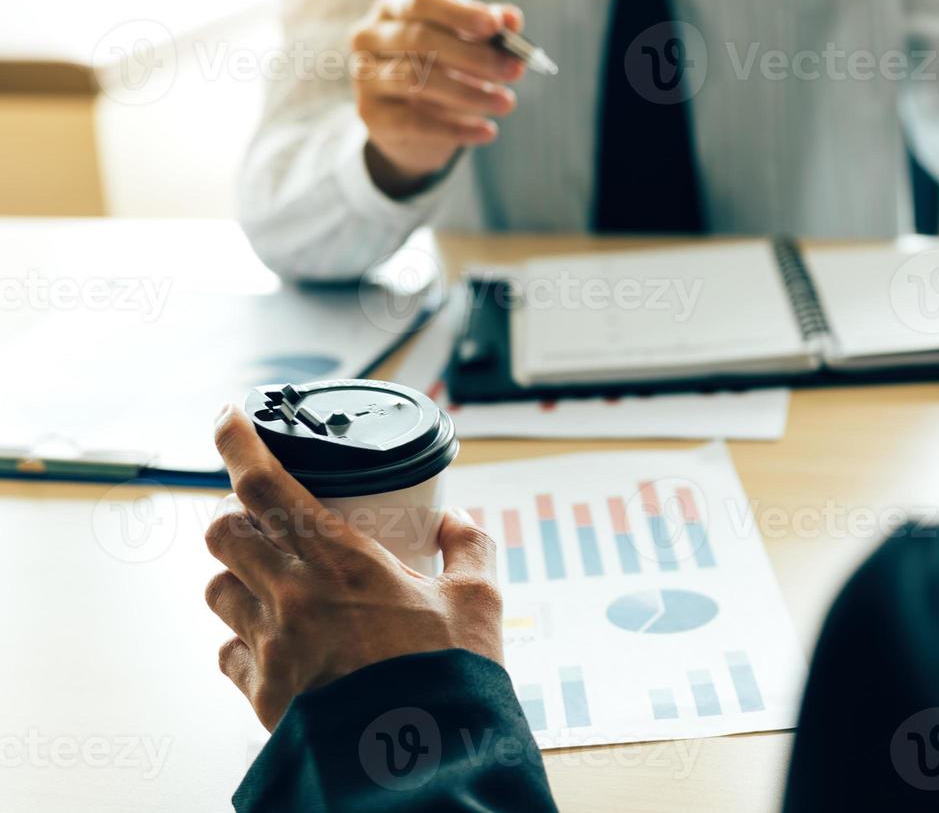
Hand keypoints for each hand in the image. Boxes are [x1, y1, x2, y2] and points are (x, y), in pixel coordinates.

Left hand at [204, 405, 502, 730]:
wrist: (419, 764)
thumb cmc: (446, 681)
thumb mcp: (479, 602)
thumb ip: (470, 547)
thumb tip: (456, 520)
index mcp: (341, 562)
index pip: (265, 484)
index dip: (237, 441)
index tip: (229, 416)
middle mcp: (292, 598)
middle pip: (222, 532)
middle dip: (235, 517)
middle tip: (264, 521)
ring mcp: (270, 647)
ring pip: (217, 590)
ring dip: (237, 578)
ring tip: (273, 584)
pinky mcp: (260, 693)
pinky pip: (227, 652)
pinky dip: (242, 640)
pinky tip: (276, 643)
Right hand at [350, 0, 526, 196]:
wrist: (407, 121)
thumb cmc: (439, 67)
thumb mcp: (463, 44)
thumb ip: (486, 30)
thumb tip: (512, 20)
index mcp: (391, 8)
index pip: (421, 2)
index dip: (459, 13)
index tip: (495, 26)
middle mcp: (369, 37)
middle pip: (421, 40)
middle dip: (474, 56)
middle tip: (514, 70)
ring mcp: (364, 76)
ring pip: (418, 80)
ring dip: (470, 93)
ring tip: (507, 102)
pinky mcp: (370, 114)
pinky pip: (416, 122)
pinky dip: (457, 129)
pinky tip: (487, 132)